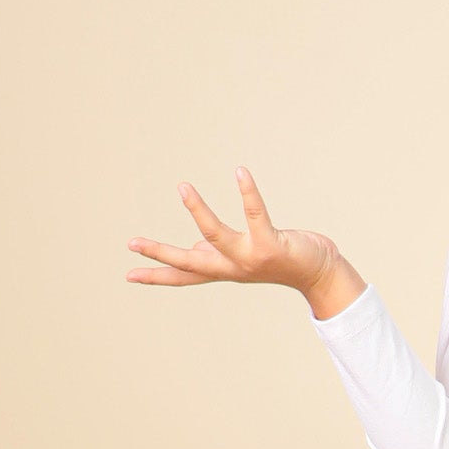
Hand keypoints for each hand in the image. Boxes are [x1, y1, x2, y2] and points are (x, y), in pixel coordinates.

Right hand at [126, 167, 340, 295]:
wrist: (320, 274)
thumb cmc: (280, 261)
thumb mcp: (243, 259)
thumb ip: (218, 254)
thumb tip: (195, 249)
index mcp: (224, 270)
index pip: (185, 276)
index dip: (158, 275)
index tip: (129, 275)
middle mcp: (234, 268)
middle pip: (191, 263)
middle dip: (162, 254)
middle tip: (132, 242)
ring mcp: (251, 258)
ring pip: (217, 236)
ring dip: (198, 211)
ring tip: (182, 187)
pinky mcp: (271, 245)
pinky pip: (256, 214)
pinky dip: (247, 192)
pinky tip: (240, 172)